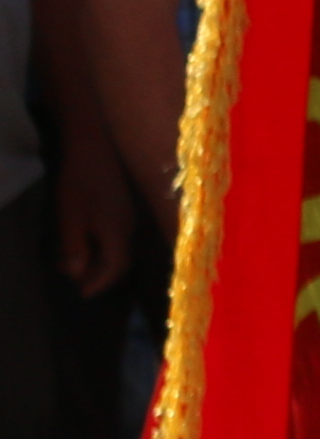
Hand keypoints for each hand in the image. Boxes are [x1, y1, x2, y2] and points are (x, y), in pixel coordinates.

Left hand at [52, 151, 125, 297]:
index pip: (114, 268)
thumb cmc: (79, 181)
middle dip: (101, 275)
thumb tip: (74, 274)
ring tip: (77, 263)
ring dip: (101, 260)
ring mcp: (130, 215)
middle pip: (120, 261)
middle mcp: (129, 228)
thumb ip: (73, 246)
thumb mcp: (70, 216)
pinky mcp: (126, 206)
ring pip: (120, 248)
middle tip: (79, 282)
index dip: (98, 283)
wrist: (95, 144)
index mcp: (117, 233)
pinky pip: (119, 236)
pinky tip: (88, 240)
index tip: (82, 294)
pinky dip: (104, 246)